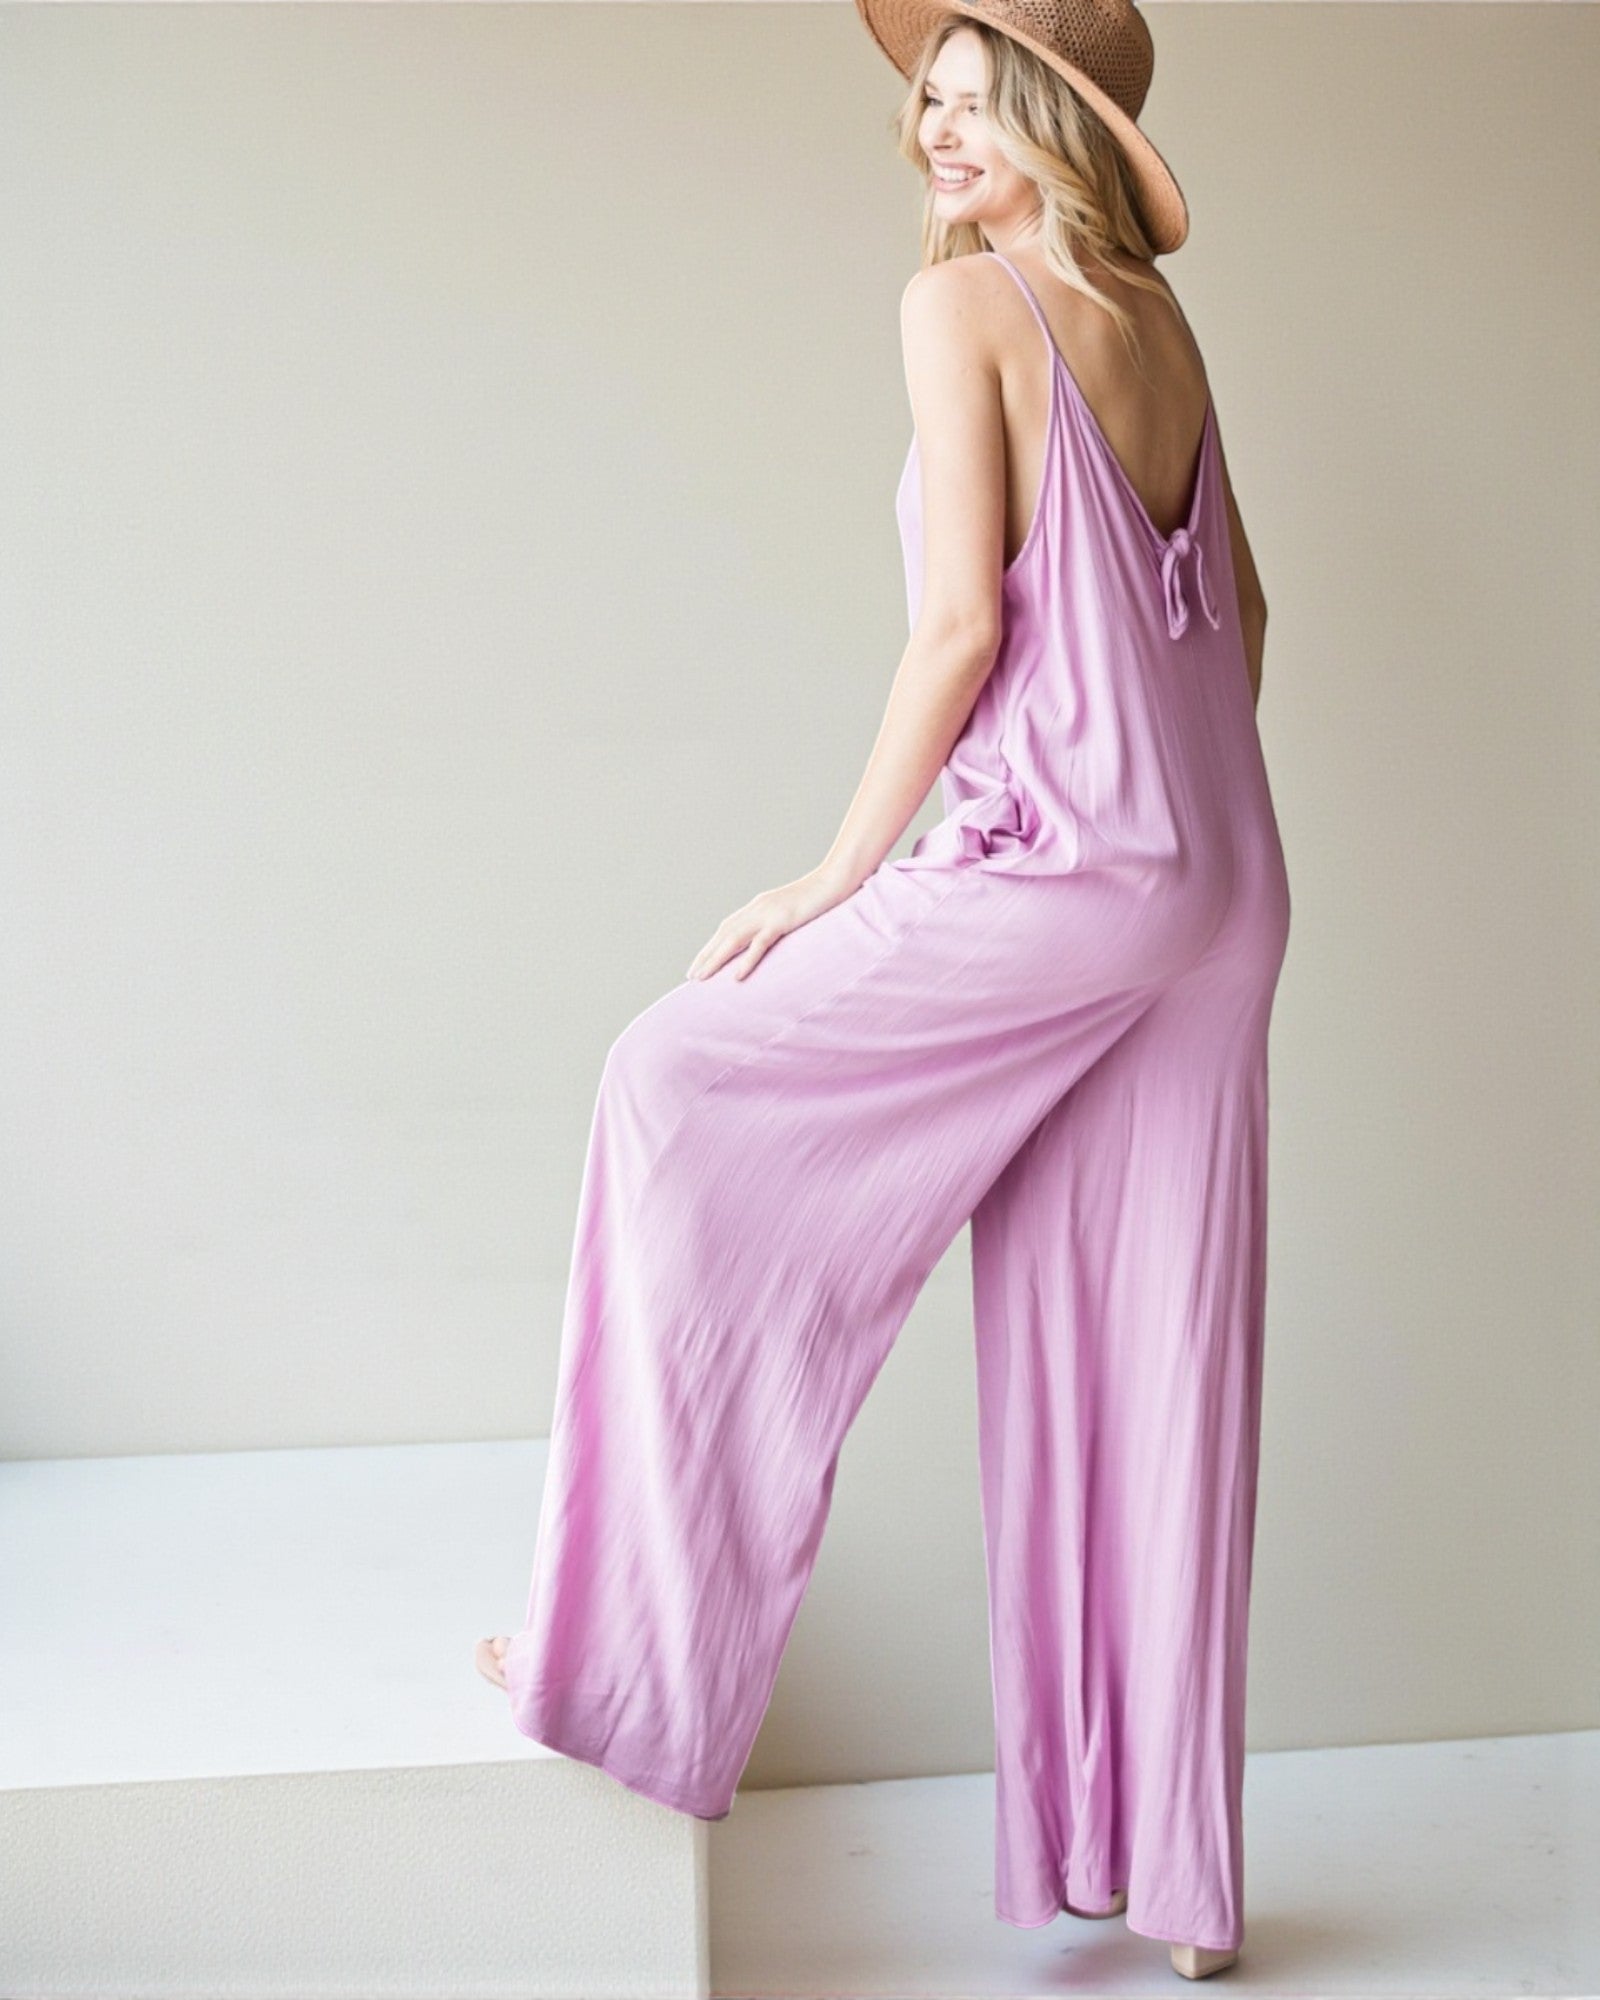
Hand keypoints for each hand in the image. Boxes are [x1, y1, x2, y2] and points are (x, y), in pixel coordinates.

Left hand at [686, 865, 856, 982]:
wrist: (836, 879)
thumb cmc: (820, 896)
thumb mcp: (794, 910)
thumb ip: (779, 921)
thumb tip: (772, 936)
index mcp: (758, 906)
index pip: (727, 927)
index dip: (711, 946)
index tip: (700, 963)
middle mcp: (757, 908)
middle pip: (723, 934)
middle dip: (706, 955)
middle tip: (691, 976)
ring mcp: (768, 913)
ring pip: (733, 939)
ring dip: (715, 959)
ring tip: (701, 978)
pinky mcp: (782, 920)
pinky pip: (761, 942)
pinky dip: (747, 959)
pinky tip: (737, 976)